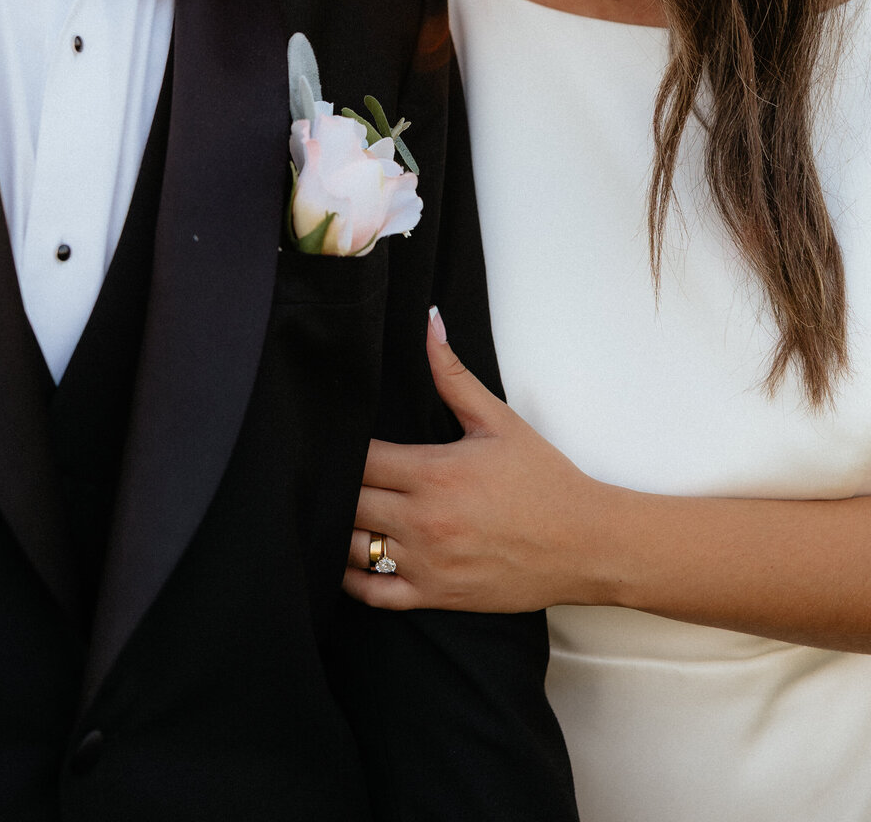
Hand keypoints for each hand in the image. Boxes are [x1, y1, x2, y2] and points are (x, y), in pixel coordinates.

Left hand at [344, 308, 615, 611]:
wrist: (586, 543)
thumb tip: (429, 322)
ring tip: (338, 511)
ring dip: (339, 529)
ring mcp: (427, 563)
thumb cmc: (544, 480)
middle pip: (348, 502)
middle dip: (337, 487)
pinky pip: (372, 595)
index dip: (342, 450)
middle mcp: (424, 520)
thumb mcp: (497, 421)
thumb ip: (453, 374)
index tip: (339, 441)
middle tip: (333, 476)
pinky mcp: (435, 595)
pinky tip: (350, 558)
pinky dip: (352, 578)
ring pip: (351, 548)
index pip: (359, 460)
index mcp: (434, 473)